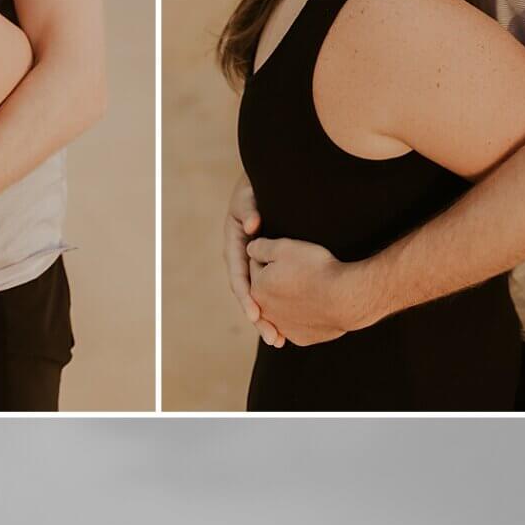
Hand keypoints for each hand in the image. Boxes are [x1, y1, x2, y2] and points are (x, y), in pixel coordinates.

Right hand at [222, 175, 282, 346]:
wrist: (269, 184)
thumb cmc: (255, 188)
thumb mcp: (248, 195)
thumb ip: (249, 209)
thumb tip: (253, 227)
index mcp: (235, 246)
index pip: (238, 277)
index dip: (247, 298)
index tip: (256, 314)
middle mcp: (242, 260)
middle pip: (249, 296)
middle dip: (260, 320)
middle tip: (273, 338)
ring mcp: (254, 265)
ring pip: (261, 297)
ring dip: (269, 320)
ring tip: (280, 341)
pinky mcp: (267, 267)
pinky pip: (271, 290)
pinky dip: (279, 308)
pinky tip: (289, 324)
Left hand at [246, 236, 368, 346]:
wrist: (344, 298)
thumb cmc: (315, 269)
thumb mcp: (285, 248)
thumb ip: (260, 247)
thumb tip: (250, 249)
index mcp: (256, 289)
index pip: (255, 266)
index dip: (271, 256)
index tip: (287, 253)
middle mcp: (264, 313)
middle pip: (267, 289)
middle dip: (275, 279)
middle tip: (298, 268)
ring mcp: (283, 329)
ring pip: (281, 309)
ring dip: (287, 299)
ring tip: (304, 286)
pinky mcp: (300, 338)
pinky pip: (298, 324)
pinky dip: (302, 316)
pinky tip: (313, 305)